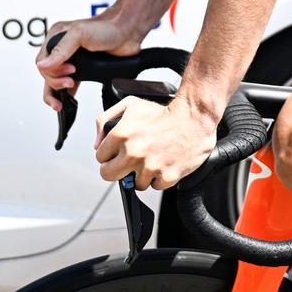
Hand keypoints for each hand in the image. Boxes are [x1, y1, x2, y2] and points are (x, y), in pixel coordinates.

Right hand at [37, 14, 143, 111]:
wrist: (127, 33)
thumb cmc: (106, 28)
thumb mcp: (80, 34)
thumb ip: (61, 50)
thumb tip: (43, 65)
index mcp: (56, 36)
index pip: (41, 61)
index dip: (52, 71)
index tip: (70, 71)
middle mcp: (61, 48)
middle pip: (47, 73)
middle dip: (56, 81)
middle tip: (72, 81)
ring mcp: (71, 59)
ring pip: (54, 80)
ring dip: (58, 91)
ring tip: (67, 94)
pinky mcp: (82, 69)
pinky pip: (67, 84)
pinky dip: (65, 94)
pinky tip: (66, 101)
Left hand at [94, 96, 218, 189]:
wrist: (194, 117)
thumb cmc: (163, 111)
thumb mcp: (130, 105)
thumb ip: (105, 120)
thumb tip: (97, 144)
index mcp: (121, 135)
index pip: (100, 157)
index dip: (109, 154)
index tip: (118, 152)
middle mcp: (133, 153)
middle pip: (108, 175)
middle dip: (116, 169)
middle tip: (128, 162)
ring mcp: (150, 167)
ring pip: (134, 184)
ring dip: (141, 174)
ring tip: (152, 158)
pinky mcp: (167, 177)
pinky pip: (155, 186)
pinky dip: (159, 177)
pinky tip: (163, 162)